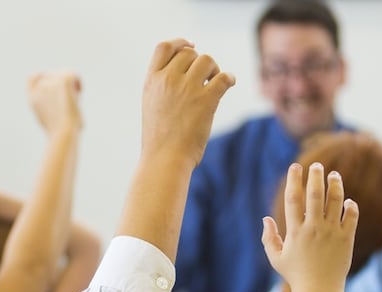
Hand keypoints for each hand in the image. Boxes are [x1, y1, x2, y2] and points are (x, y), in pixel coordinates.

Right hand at [28, 72, 81, 134]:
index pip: (32, 78)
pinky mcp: (64, 80)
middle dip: (61, 84)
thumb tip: (63, 100)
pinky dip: (78, 83)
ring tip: (74, 98)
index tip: (52, 82)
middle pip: (52, 76)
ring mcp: (51, 83)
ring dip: (71, 85)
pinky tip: (79, 93)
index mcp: (33, 98)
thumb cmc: (59, 133)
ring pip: (64, 74)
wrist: (63, 132)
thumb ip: (50, 106)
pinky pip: (74, 74)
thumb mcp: (50, 120)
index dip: (41, 77)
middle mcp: (40, 88)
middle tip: (68, 99)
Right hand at [141, 39, 235, 167]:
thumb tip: (184, 71)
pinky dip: (229, 78)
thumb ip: (162, 86)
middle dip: (200, 62)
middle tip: (205, 77)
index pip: (164, 47)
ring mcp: (187, 89)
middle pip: (189, 53)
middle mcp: (168, 80)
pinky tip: (230, 83)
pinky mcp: (206, 100)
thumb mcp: (151, 106)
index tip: (191, 46)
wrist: (164, 159)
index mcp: (152, 81)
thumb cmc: (159, 139)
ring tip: (214, 83)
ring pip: (207, 60)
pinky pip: (224, 77)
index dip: (180, 42)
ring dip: (214, 69)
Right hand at [262, 163, 358, 291]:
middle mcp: (314, 228)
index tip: (295, 167)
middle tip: (317, 165)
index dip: (294, 180)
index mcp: (295, 231)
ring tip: (334, 175)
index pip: (294, 198)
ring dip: (335, 185)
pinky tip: (347, 200)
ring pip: (335, 201)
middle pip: (316, 194)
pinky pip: (350, 216)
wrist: (319, 291)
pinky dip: (350, 205)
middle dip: (316, 176)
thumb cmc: (296, 275)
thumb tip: (266, 219)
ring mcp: (331, 233)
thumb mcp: (276, 258)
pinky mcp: (346, 239)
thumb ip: (269, 238)